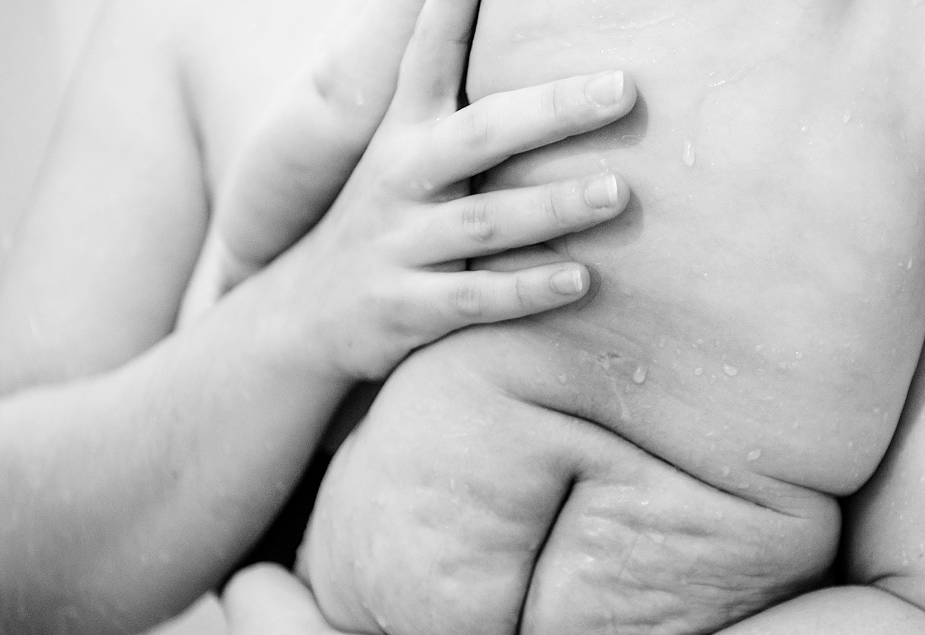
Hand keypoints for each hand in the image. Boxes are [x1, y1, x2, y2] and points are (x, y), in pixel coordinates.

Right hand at [244, 0, 635, 380]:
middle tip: (622, 89)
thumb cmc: (381, 220)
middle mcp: (400, 180)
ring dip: (554, 206)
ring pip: (485, 222)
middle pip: (478, 136)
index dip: (452, 10)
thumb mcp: (399, 154)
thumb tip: (477, 20)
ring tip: (618, 192)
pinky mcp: (408, 310)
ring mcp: (401, 246)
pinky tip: (580, 280)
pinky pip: (476, 298)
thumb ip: (448, 103)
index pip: (429, 56)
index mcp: (404, 133)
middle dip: (550, 111)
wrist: (303, 315)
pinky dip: (527, 290)